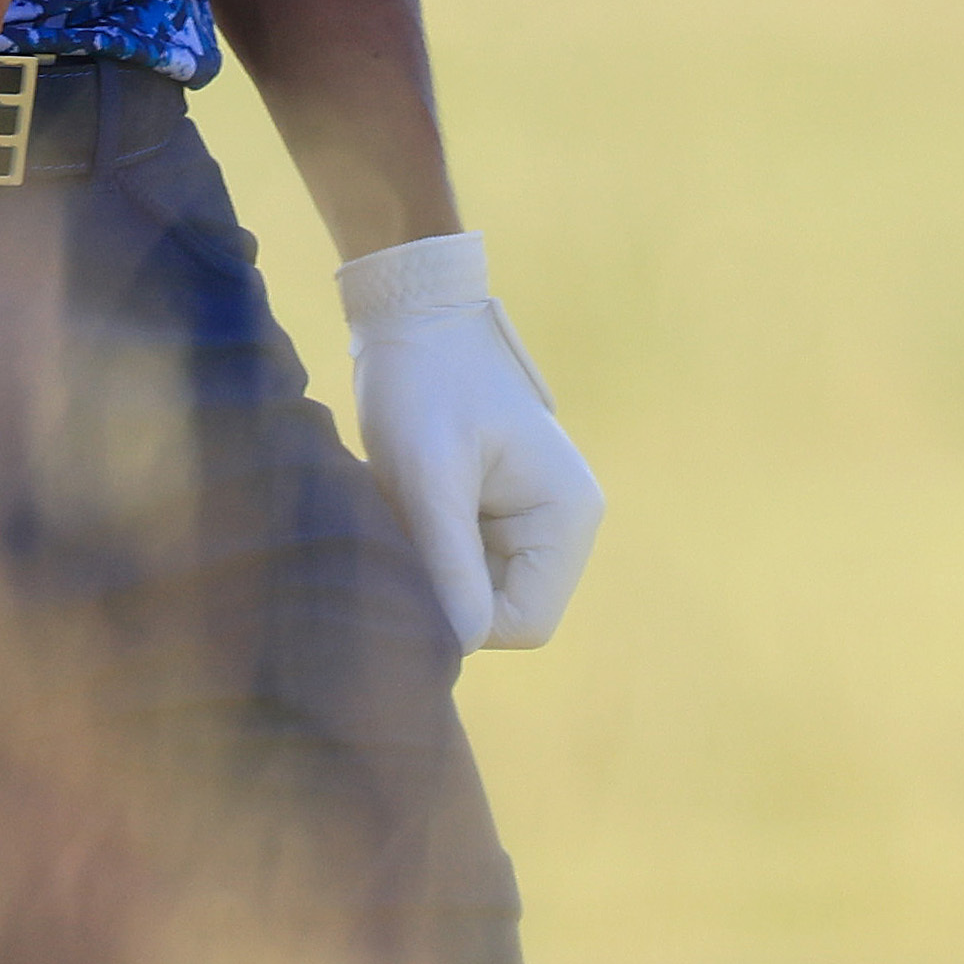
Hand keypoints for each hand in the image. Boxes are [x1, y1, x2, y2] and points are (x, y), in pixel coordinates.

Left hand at [334, 235, 601, 647]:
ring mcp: (531, 522)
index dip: (466, 620)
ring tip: (399, 519)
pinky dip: (427, 555)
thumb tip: (462, 642)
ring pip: (478, 593)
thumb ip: (450, 559)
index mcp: (567, 517)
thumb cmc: (423, 386)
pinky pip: (462, 567)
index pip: (525, 623)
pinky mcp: (496, 515)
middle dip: (447, 593)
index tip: (409, 577)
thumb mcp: (429, 474)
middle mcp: (562, 526)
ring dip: (433, 573)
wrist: (412, 321)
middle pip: (504, 613)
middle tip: (396, 542)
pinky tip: (402, 514)